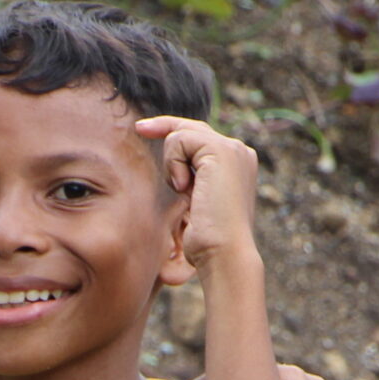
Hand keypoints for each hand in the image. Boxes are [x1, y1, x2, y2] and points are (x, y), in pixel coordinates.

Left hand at [134, 115, 259, 274]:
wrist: (224, 253)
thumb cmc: (209, 242)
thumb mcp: (199, 205)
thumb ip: (193, 183)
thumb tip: (178, 176)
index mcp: (238, 164)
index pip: (202, 138)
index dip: (173, 130)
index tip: (144, 130)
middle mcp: (240, 152)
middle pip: (192, 128)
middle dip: (162, 126)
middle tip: (138, 128)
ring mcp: (232, 149)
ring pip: (182, 134)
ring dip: (171, 164)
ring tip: (183, 191)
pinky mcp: (220, 150)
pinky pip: (180, 139)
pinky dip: (173, 163)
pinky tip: (184, 187)